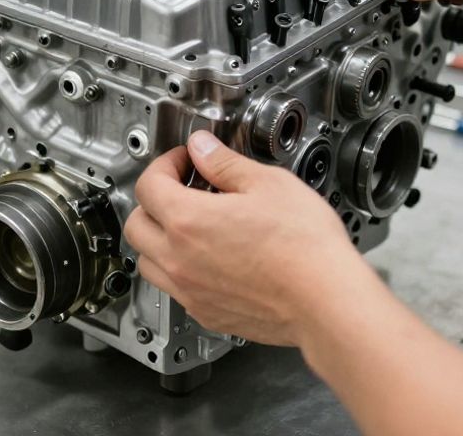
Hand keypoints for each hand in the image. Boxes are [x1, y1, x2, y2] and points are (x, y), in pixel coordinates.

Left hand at [123, 131, 367, 346]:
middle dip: (154, 201)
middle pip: (137, 225)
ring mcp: (190, 291)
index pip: (149, 184)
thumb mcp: (267, 184)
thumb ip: (225, 163)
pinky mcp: (206, 314)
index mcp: (187, 221)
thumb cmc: (304, 247)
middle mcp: (179, 260)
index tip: (184, 160)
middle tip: (182, 188)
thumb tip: (203, 148)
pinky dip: (179, 270)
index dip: (165, 164)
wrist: (326, 301)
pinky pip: (174, 289)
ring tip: (190, 224)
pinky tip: (208, 258)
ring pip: (148, 262)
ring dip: (159, 239)